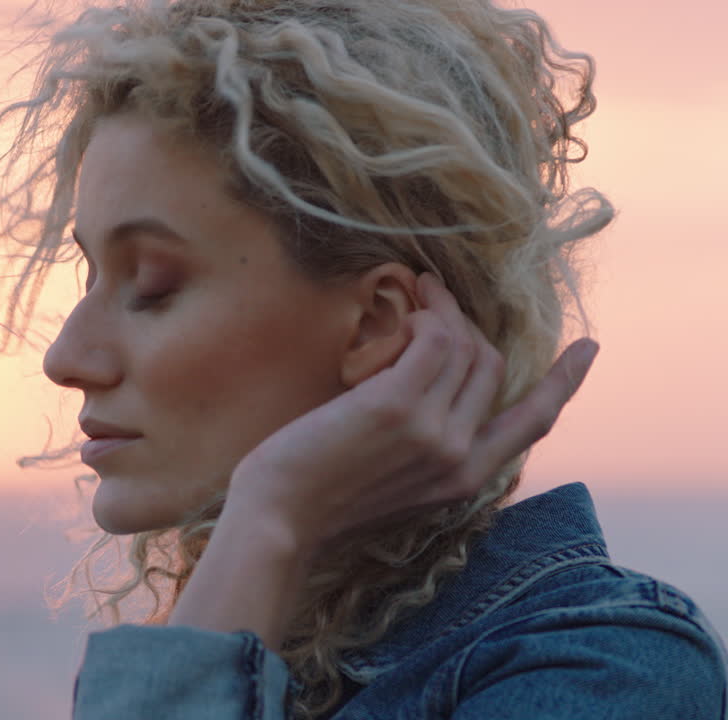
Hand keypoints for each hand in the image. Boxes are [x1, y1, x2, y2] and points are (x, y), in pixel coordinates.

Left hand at [228, 272, 599, 548]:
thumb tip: (436, 399)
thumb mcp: (394, 485)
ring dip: (443, 308)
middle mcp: (460, 457)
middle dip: (468, 325)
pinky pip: (434, 338)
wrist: (279, 518)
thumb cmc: (320, 498)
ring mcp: (434, 431)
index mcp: (466, 481)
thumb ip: (426, 452)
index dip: (564, 382)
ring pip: (466, 346)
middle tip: (435, 298)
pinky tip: (403, 311)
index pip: (533, 424)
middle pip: (493, 368)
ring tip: (417, 291)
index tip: (587, 348)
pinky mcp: (399, 406)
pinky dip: (424, 314)